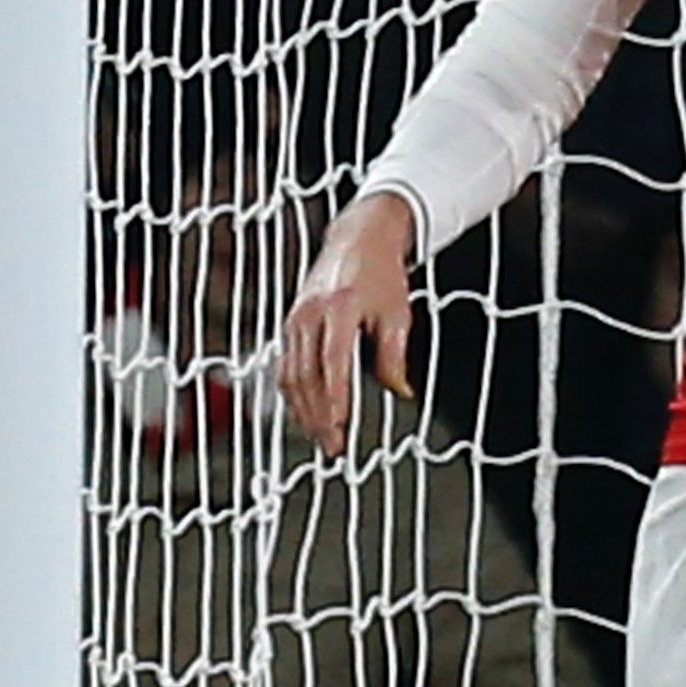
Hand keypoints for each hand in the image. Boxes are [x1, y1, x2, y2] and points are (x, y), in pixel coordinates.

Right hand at [272, 191, 417, 456]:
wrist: (357, 241)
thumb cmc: (381, 276)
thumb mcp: (397, 313)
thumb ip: (394, 355)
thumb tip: (399, 391)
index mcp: (339, 308)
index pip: (333, 362)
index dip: (334, 397)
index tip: (339, 424)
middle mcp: (310, 315)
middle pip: (306, 375)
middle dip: (317, 415)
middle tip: (333, 445)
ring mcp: (295, 320)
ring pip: (290, 375)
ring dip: (303, 411)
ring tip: (320, 437)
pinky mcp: (289, 325)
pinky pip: (285, 367)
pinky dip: (293, 395)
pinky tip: (306, 413)